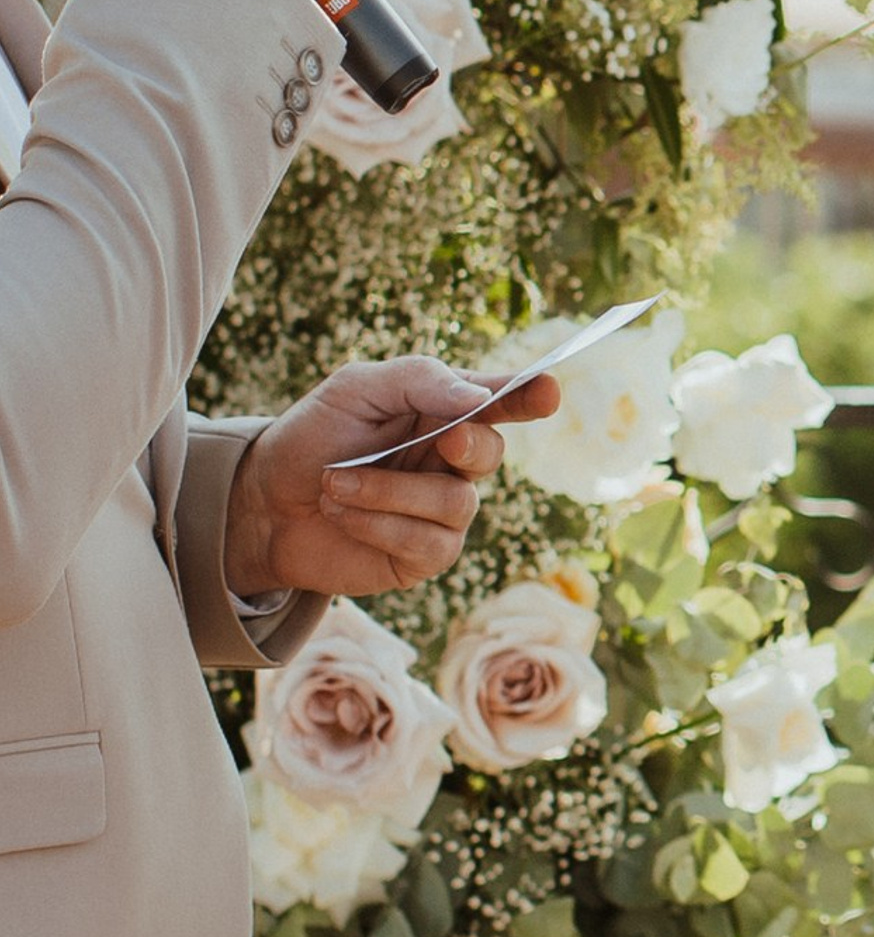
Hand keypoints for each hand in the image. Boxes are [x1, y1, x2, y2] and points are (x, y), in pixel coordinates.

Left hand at [223, 358, 562, 601]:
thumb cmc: (312, 437)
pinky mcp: (424, 555)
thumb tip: (476, 400)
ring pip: (455, 503)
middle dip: (469, 448)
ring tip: (333, 484)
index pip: (500, 400)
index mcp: (443, 411)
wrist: (261, 504)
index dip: (530, 396)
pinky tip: (341, 513)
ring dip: (386, 492)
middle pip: (491, 453)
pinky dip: (378, 524)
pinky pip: (430, 543)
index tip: (549, 391)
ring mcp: (442, 512)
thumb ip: (419, 380)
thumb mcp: (355, 389)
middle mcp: (452, 461)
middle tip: (442, 440)